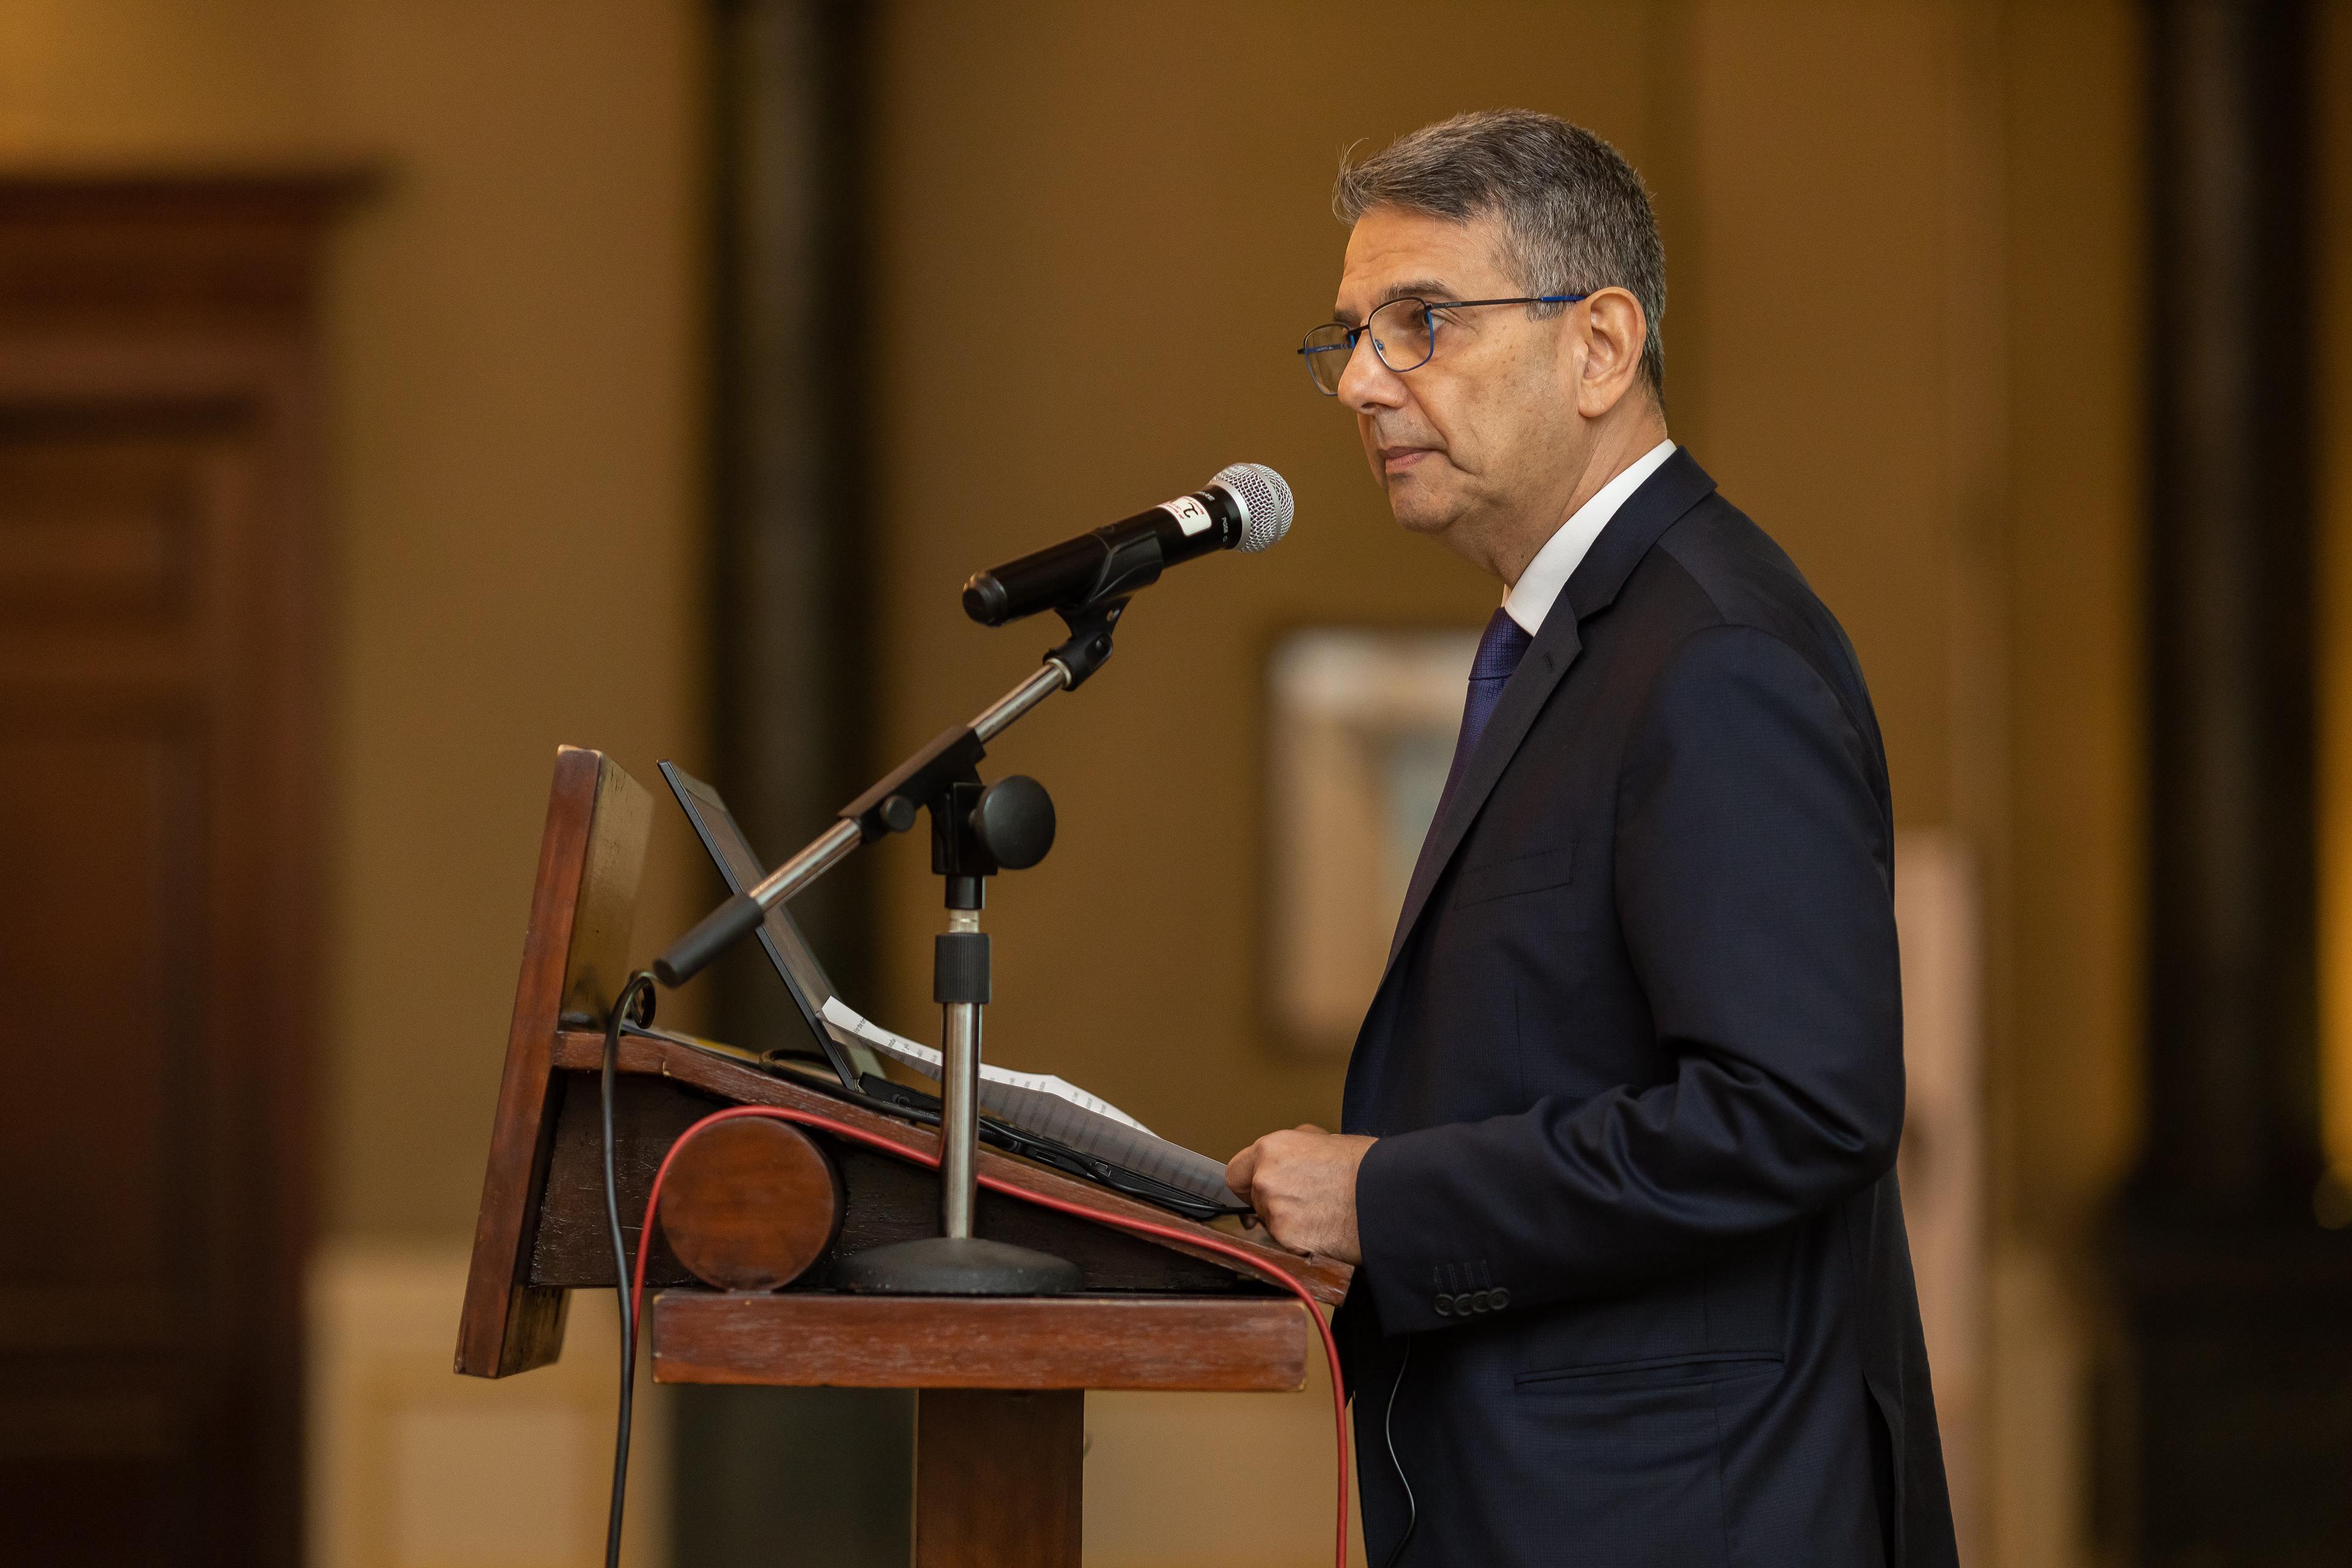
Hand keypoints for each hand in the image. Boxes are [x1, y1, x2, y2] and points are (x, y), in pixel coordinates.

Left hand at [1224, 1124, 1374, 1264]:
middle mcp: (1265, 1179)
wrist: (1383, 1194)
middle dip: (1269, 1202)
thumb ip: (1289, 1150)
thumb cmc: (1361, 1166)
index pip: (1234, 1174)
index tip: (1258, 1188)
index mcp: (1270, 1150)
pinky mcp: (1287, 1239)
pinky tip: (1322, 1227)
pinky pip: (1284, 1242)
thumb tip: (1277, 1160)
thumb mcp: (1321, 1140)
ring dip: (1286, 1221)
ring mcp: (1274, 1211)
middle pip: (1252, 1200)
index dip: (1248, 1182)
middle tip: (1300, 1201)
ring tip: (1318, 1212)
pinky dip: (1300, 1239)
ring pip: (1268, 1223)